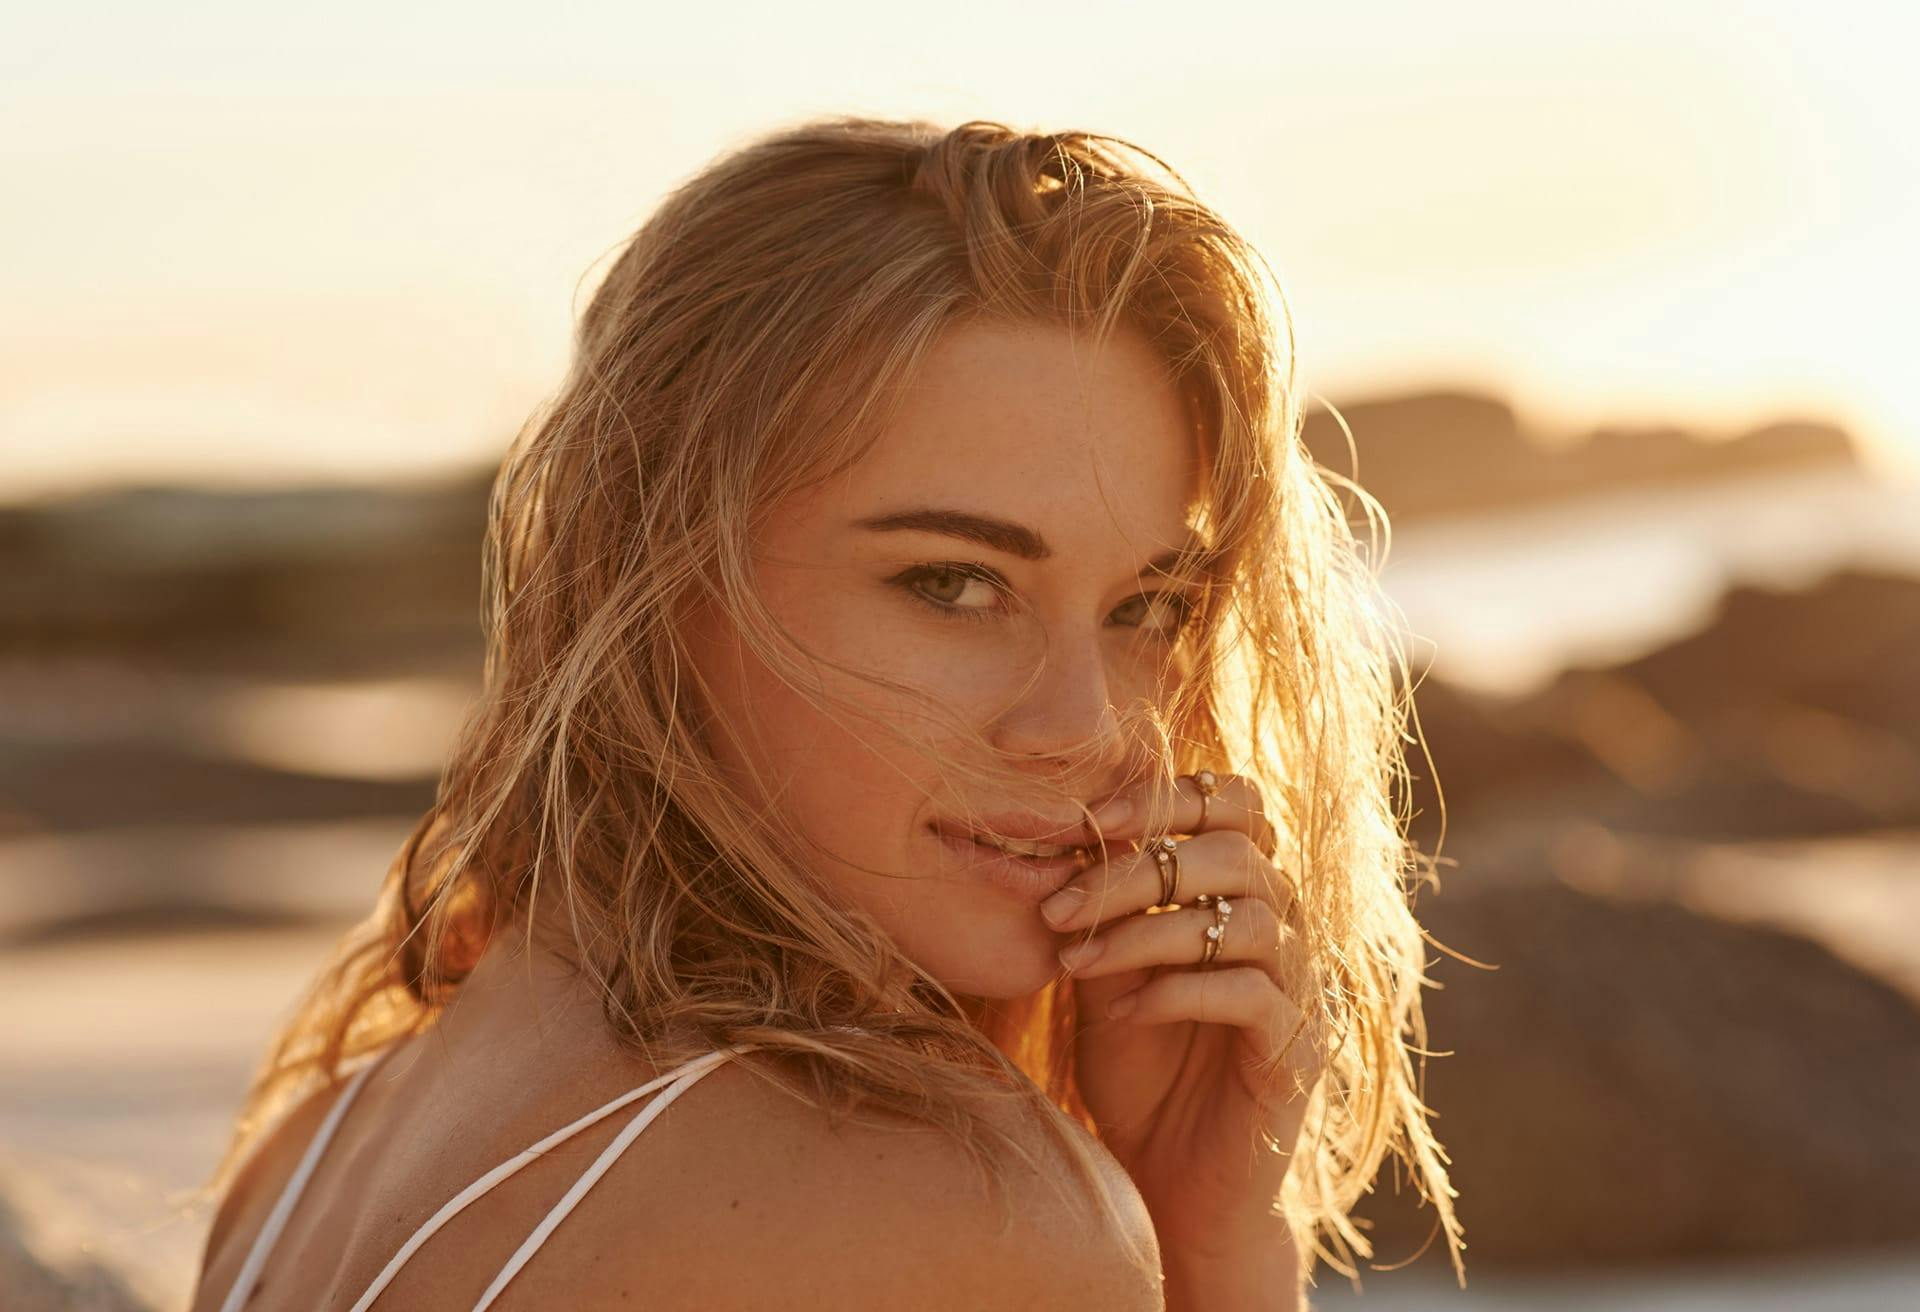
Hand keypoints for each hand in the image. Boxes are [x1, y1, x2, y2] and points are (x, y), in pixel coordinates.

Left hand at [1040, 771, 1325, 1255]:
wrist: (1171, 1186)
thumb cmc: (1139, 1074)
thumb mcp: (1104, 978)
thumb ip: (1101, 912)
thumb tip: (1061, 838)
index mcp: (1243, 897)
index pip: (1237, 804)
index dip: (1168, 797)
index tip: (1088, 820)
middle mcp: (1285, 932)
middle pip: (1237, 853)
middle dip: (1137, 869)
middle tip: (1060, 906)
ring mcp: (1299, 992)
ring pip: (1248, 919)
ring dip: (1150, 930)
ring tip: (1080, 961)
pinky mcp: (1297, 1055)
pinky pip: (1254, 996)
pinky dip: (1181, 992)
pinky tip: (1128, 1010)